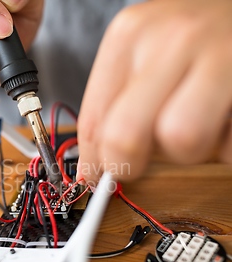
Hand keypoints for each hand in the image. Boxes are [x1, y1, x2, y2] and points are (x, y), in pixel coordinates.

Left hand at [78, 0, 231, 185]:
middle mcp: (170, 39)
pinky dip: (225, 147)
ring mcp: (219, 54)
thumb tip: (95, 166)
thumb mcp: (144, 49)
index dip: (94, 162)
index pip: (93, 120)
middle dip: (128, 165)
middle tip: (138, 165)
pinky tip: (223, 120)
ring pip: (180, 139)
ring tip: (193, 130)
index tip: (98, 178)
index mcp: (130, 34)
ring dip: (186, 152)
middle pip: (126, 135)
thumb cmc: (192, 35)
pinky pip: (229, 145)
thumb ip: (117, 100)